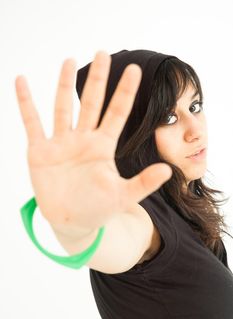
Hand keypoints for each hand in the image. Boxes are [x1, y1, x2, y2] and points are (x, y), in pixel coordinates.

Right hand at [15, 51, 171, 234]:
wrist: (73, 222)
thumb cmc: (98, 209)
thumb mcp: (123, 196)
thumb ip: (143, 183)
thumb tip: (167, 170)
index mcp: (103, 147)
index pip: (117, 113)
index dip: (125, 92)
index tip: (135, 70)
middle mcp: (83, 140)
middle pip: (91, 103)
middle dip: (97, 79)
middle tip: (103, 53)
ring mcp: (61, 143)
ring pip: (62, 108)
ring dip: (63, 85)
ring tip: (68, 60)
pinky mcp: (40, 151)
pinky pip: (32, 122)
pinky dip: (25, 103)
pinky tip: (21, 82)